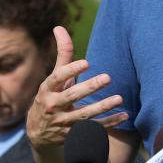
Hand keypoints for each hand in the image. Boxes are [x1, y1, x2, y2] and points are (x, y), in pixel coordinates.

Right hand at [26, 26, 128, 150]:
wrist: (39, 132)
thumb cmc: (51, 96)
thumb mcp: (53, 77)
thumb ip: (61, 54)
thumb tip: (59, 27)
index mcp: (47, 89)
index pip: (57, 78)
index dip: (71, 70)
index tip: (86, 63)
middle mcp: (52, 106)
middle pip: (72, 96)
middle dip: (90, 87)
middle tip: (107, 78)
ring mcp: (62, 122)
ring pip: (84, 115)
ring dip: (102, 107)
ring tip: (119, 98)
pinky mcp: (72, 134)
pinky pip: (93, 129)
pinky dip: (109, 123)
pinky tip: (123, 114)